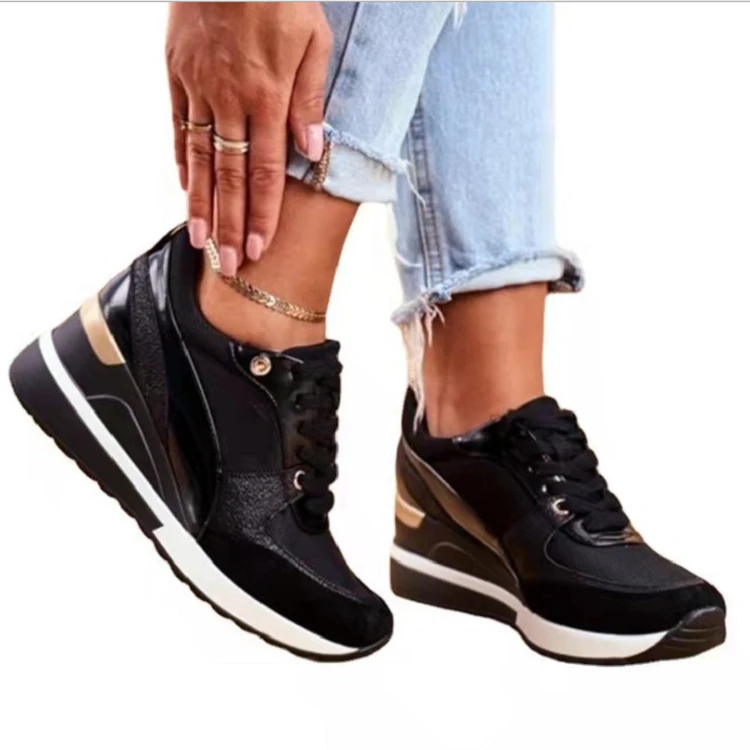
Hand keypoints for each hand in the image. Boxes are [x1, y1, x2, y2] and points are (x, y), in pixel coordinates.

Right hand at [166, 2, 331, 269]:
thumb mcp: (313, 42)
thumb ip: (310, 101)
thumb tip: (313, 152)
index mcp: (268, 97)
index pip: (266, 172)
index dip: (262, 214)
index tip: (259, 248)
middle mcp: (230, 101)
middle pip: (230, 177)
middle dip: (230, 225)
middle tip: (227, 264)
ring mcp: (199, 88)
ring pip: (200, 158)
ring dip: (201, 203)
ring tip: (200, 240)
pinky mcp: (178, 73)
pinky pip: (179, 126)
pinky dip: (184, 160)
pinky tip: (186, 188)